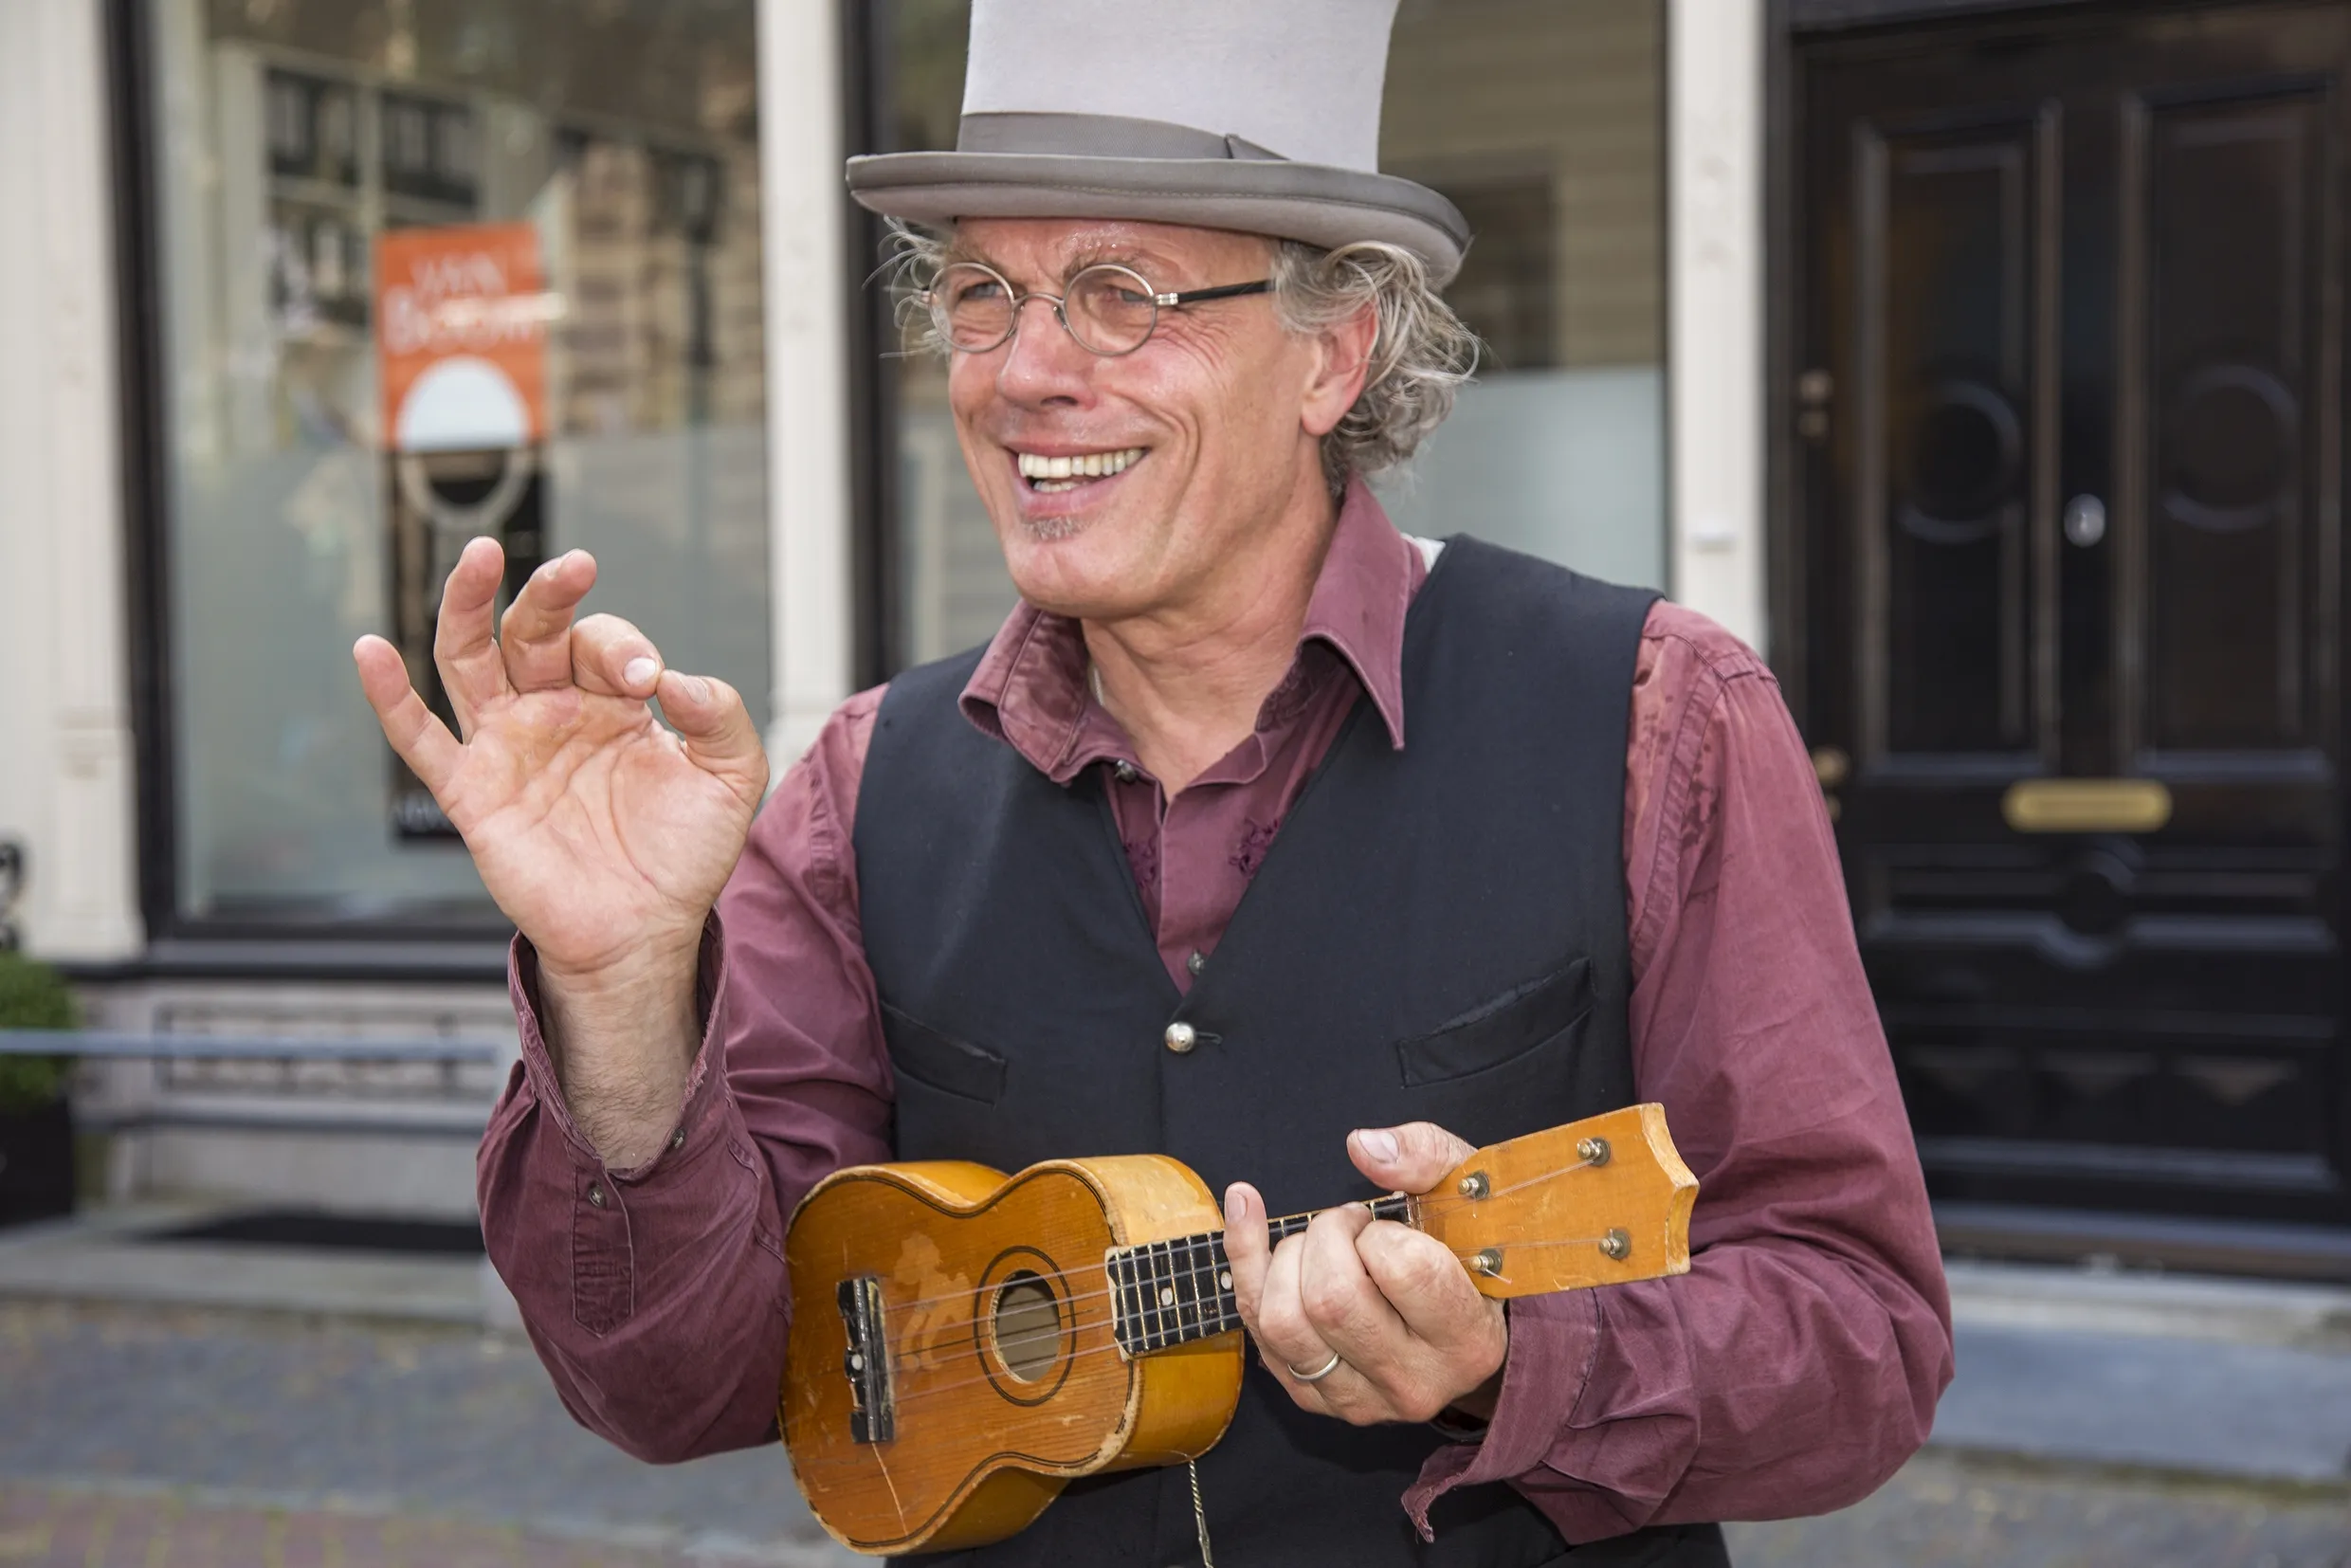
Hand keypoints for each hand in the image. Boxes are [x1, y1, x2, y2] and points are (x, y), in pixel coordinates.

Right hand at [353, 542, 768, 1159]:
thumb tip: (675, 678)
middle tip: (574, 567)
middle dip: (548, 595)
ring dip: (465, 604)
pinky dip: (390, 695)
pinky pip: (420, 739)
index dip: (624, 646)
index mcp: (610, 698)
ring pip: (468, 658)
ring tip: (478, 555)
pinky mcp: (472, 792)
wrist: (645, 932)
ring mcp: (507, 745)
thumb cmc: (685, 854)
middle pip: (531, 630)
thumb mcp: (731, 777)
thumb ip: (722, 716)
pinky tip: (370, 649)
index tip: (651, 680)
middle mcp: (552, 709)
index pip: (601, 642)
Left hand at [1224, 1122, 1507, 1425]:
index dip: (1382, 1232)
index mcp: (1466, 1339)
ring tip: (1318, 1242)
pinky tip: (1246, 1210)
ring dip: (1286, 1258)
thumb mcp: (1471, 1193)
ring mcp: (1358, 1399)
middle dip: (1326, 1237)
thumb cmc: (1470, 1253)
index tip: (1388, 1229)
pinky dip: (1243, 1258)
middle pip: (1331, 1301)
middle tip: (1348, 1224)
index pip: (1403, 1271)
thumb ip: (1426, 1159)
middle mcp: (1413, 1382)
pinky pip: (1254, 1325)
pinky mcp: (1312, 1396)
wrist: (1463, 1328)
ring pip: (1282, 1322)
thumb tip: (1362, 1147)